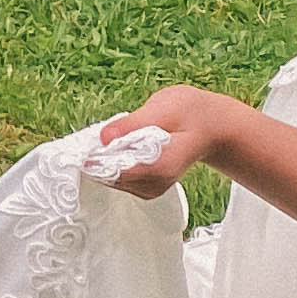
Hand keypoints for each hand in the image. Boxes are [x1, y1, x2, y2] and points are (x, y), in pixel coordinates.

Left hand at [96, 86, 241, 196]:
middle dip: (98, 156)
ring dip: (103, 158)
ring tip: (115, 136)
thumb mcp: (163, 108)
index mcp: (161, 168)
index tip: (87, 142)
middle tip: (100, 134)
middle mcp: (155, 185)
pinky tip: (120, 145)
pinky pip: (117, 178)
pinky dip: (111, 161)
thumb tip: (103, 137)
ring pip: (110, 179)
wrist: (209, 126)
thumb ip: (133, 124)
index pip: (116, 172)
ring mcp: (149, 189)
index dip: (96, 157)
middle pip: (110, 177)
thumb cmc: (189, 113)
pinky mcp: (144, 187)